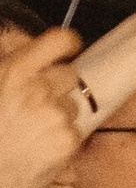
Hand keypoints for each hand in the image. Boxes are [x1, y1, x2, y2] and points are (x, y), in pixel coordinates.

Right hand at [0, 27, 89, 187]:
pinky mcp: (67, 141)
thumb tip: (23, 40)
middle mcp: (38, 89)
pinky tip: (38, 147)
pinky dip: (61, 139)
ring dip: (58, 114)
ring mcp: (55, 116)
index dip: (66, 43)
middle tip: (35, 104)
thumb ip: (8, 61)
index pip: (59, 41)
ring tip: (31, 130)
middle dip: (56, 86)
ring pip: (72, 105)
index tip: (67, 48)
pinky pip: (74, 131)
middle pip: (69, 74)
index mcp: (15, 71)